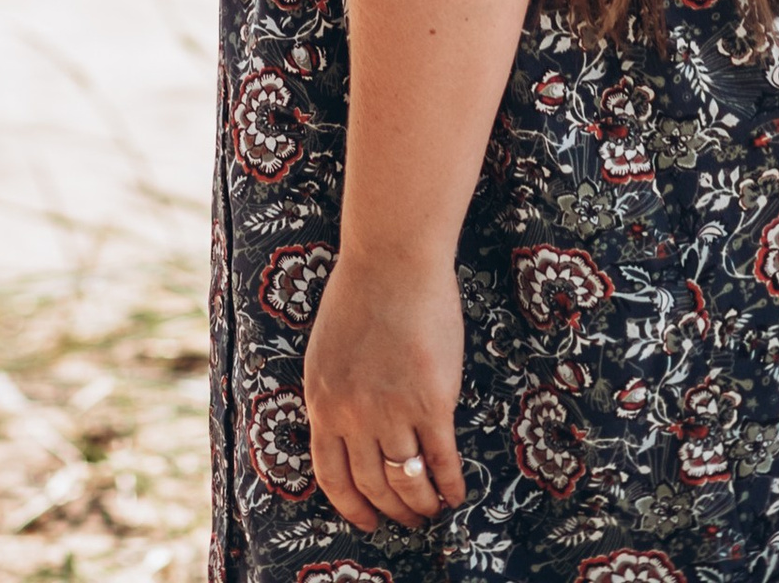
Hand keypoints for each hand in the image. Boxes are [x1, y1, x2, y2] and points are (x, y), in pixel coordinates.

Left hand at [302, 245, 464, 533]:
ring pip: (407, 481)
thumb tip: (349, 438)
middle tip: (409, 519)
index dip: (352, 506)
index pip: (331, 476)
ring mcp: (392, 410)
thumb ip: (334, 396)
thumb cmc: (360, 295)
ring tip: (432, 509)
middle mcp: (352, 415)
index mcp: (321, 401)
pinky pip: (441, 461)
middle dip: (393, 511)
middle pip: (373, 485)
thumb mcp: (326, 353)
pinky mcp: (431, 401)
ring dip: (422, 504)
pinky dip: (450, 485)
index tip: (367, 521)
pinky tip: (457, 494)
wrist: (392, 258)